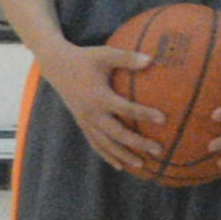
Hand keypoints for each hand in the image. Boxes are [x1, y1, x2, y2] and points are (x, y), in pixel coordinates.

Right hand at [36, 35, 168, 173]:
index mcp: (99, 96)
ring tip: (142, 165)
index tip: (163, 119)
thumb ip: (128, 58)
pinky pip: (95, 143)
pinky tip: (119, 165)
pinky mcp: (82, 124)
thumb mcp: (106, 54)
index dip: (144, 114)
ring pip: (105, 144)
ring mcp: (85, 121)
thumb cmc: (86, 58)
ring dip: (123, 155)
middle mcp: (91, 113)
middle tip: (158, 150)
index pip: (125, 108)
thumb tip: (152, 59)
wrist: (57, 66)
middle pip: (116, 134)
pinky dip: (107, 155)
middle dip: (137, 144)